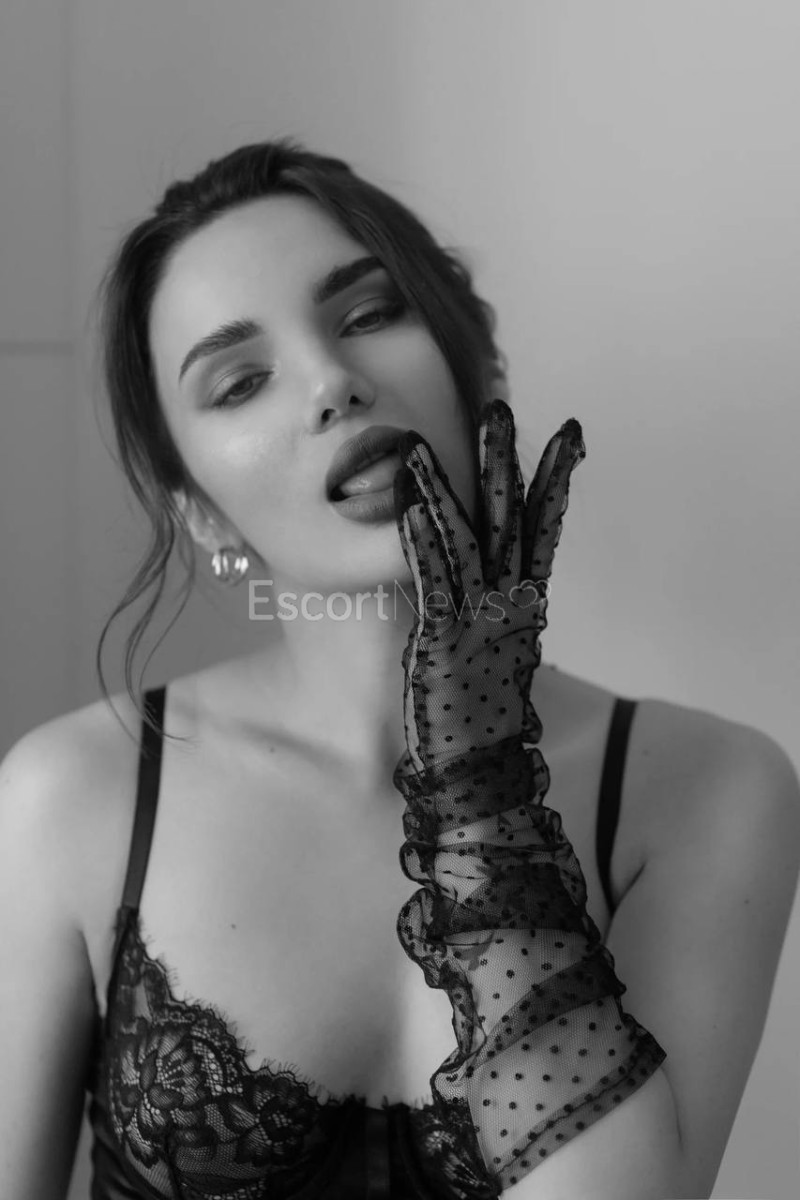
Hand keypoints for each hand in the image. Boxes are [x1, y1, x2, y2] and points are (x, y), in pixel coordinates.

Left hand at [392, 400, 584, 770]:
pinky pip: (434, 572)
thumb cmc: (476, 722)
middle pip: (514, 520)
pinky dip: (422, 529)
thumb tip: (466, 591)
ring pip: (471, 535)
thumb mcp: (485, 657)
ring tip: (437, 436)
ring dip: (454, 480)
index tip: (569, 436)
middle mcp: (509, 604)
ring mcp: (480, 618)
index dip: (554, 482)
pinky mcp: (445, 636)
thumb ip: (483, 616)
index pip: (542, 532)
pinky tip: (411, 492)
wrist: (475, 776)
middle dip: (508, 462)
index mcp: (523, 607)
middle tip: (503, 409)